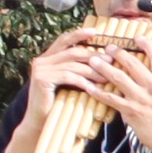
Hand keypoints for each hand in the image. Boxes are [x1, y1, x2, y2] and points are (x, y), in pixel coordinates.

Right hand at [3, 29, 121, 152]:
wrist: (41, 121)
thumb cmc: (59, 103)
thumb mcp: (69, 82)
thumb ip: (78, 70)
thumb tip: (103, 61)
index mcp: (48, 57)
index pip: (65, 40)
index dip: (80, 34)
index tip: (96, 31)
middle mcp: (42, 60)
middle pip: (73, 52)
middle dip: (94, 55)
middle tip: (111, 60)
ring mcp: (40, 69)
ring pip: (72, 64)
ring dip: (92, 70)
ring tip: (107, 76)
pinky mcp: (42, 79)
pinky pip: (68, 76)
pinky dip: (84, 81)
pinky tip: (95, 87)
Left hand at [77, 41, 151, 152]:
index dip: (146, 44)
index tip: (137, 37)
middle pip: (132, 63)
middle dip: (117, 52)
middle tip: (108, 48)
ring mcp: (141, 98)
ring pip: (118, 77)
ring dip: (103, 67)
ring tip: (93, 60)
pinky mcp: (130, 111)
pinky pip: (110, 98)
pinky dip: (98, 92)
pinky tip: (89, 87)